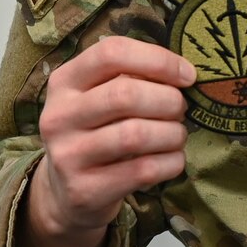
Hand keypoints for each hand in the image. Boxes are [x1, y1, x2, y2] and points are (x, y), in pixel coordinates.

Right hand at [17, 38, 193, 246]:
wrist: (67, 193)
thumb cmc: (96, 132)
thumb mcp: (99, 97)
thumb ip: (132, 78)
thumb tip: (185, 72)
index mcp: (64, 81)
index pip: (111, 53)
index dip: (158, 60)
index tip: (188, 75)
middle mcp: (58, 116)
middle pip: (126, 94)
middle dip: (169, 100)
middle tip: (181, 110)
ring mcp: (67, 155)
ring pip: (136, 135)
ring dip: (172, 133)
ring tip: (177, 135)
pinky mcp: (84, 190)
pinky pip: (142, 170)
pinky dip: (170, 162)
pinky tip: (172, 159)